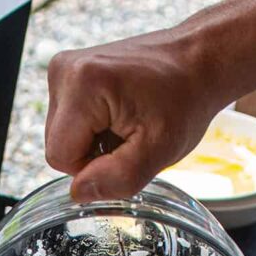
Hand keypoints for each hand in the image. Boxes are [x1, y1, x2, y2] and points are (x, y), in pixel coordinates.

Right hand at [45, 28, 222, 202]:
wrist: (197, 62)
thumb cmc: (185, 99)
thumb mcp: (158, 150)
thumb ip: (117, 179)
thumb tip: (79, 193)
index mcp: (82, 84)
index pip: (60, 157)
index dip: (92, 169)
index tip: (126, 152)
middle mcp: (65, 70)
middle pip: (58, 147)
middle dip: (93, 155)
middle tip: (130, 137)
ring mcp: (65, 68)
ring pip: (63, 137)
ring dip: (94, 143)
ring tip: (127, 123)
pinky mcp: (70, 73)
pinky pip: (69, 123)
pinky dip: (94, 128)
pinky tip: (119, 115)